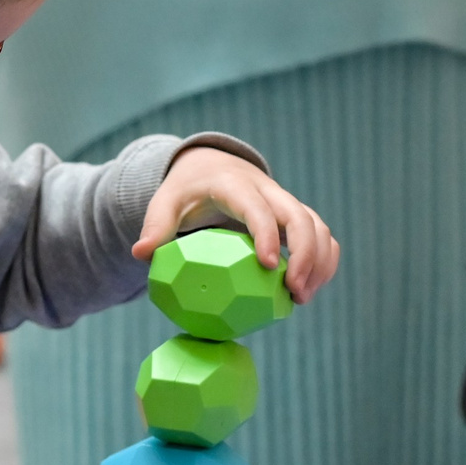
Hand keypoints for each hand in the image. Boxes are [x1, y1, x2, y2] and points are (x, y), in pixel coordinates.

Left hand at [136, 147, 340, 304]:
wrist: (210, 166)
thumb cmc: (185, 190)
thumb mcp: (165, 202)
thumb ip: (156, 226)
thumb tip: (141, 254)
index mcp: (235, 185)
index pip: (258, 208)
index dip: (268, 235)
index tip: (271, 267)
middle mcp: (268, 190)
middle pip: (300, 217)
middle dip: (306, 255)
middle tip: (295, 293)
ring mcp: (285, 202)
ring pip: (318, 226)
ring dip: (319, 262)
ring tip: (302, 298)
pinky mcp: (295, 215)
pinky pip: (322, 234)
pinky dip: (324, 260)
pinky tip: (310, 289)